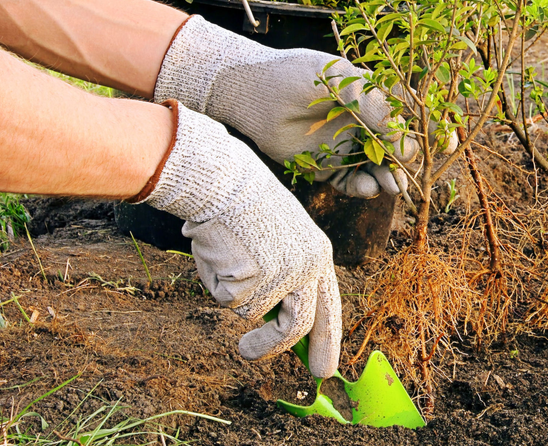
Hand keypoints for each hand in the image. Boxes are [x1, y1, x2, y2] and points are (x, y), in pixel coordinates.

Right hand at [135, 101, 341, 377]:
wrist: (223, 180)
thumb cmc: (244, 207)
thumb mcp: (279, 239)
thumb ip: (285, 277)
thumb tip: (275, 322)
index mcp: (319, 256)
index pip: (329, 307)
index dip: (327, 340)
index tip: (325, 368)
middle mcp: (308, 268)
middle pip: (300, 326)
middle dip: (276, 349)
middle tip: (250, 356)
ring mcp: (283, 275)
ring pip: (255, 314)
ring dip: (239, 308)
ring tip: (228, 277)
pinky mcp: (255, 280)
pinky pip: (230, 301)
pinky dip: (218, 285)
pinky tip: (219, 255)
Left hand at [153, 16, 418, 198]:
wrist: (251, 94)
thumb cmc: (295, 76)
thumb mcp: (339, 80)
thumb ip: (373, 105)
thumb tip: (402, 136)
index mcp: (372, 99)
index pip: (408, 117)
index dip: (426, 132)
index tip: (446, 146)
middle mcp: (364, 125)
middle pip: (398, 149)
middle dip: (407, 163)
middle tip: (407, 171)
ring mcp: (347, 147)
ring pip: (378, 170)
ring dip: (390, 179)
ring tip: (391, 186)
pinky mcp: (328, 168)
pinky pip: (352, 182)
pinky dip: (363, 188)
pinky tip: (366, 187)